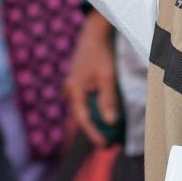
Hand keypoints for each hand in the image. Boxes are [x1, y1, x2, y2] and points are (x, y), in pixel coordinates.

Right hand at [63, 13, 118, 146]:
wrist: (93, 35)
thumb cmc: (101, 54)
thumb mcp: (107, 76)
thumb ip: (108, 99)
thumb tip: (111, 122)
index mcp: (73, 91)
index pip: (83, 120)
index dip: (93, 134)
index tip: (104, 146)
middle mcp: (69, 92)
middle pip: (82, 118)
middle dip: (95, 131)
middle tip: (111, 144)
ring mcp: (72, 89)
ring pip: (84, 111)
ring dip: (96, 121)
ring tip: (112, 134)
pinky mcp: (78, 86)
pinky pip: (86, 104)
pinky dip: (96, 110)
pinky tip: (108, 117)